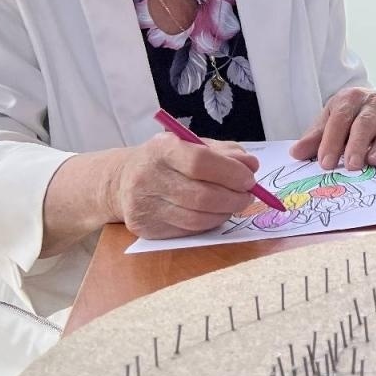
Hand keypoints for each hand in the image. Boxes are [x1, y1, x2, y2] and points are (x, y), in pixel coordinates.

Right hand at [106, 135, 260, 238]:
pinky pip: (188, 230)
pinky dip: (209, 223)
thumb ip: (226, 153)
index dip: (231, 173)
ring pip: (197, 217)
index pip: (200, 162)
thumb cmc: (168, 160)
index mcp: (162, 149)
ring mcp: (144, 205)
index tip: (249, 179)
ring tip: (234, 204)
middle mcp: (148, 177)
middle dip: (234, 198)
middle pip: (202, 195)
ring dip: (225, 213)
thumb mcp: (194, 145)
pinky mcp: (146, 228)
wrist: (123, 180)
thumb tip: (251, 166)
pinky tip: (214, 213)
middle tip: (248, 196)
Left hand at [291, 87, 375, 170]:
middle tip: (351, 166)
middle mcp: (370, 102)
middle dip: (357, 145)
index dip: (332, 141)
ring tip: (373, 161)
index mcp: (348, 99)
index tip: (326, 162)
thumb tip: (296, 153)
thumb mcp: (327, 123)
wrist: (367, 102)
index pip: (339, 120)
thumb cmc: (345, 117)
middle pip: (363, 123)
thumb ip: (314, 139)